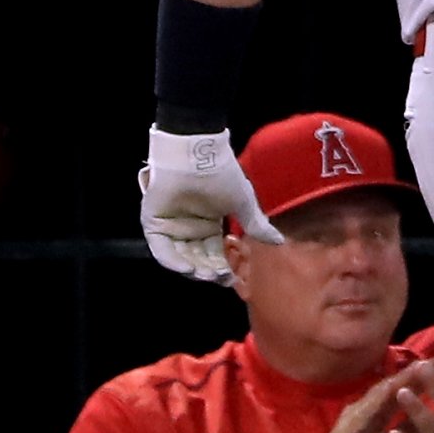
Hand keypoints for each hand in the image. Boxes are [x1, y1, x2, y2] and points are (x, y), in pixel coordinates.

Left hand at [139, 126, 280, 278]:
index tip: (234, 277)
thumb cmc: (222, 175)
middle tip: (221, 277)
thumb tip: (279, 241)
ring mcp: (170, 227)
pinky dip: (173, 262)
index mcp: (210, 224)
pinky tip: (189, 268)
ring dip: (193, 269)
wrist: (198, 155)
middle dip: (209, 270)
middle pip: (198, 258)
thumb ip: (256, 225)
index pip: (215, 252)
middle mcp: (189, 228)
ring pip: (180, 257)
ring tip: (207, 274)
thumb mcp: (243, 203)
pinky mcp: (154, 224)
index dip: (224, 266)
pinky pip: (162, 250)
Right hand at [260, 369, 409, 432]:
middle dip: (413, 374)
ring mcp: (353, 419)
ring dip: (401, 380)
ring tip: (421, 367)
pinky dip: (382, 402)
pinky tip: (395, 392)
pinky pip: (367, 414)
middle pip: (391, 388)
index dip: (418, 381)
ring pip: (380, 396)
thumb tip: (425, 417)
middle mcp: (362, 411)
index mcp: (372, 416)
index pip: (398, 394)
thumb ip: (403, 431)